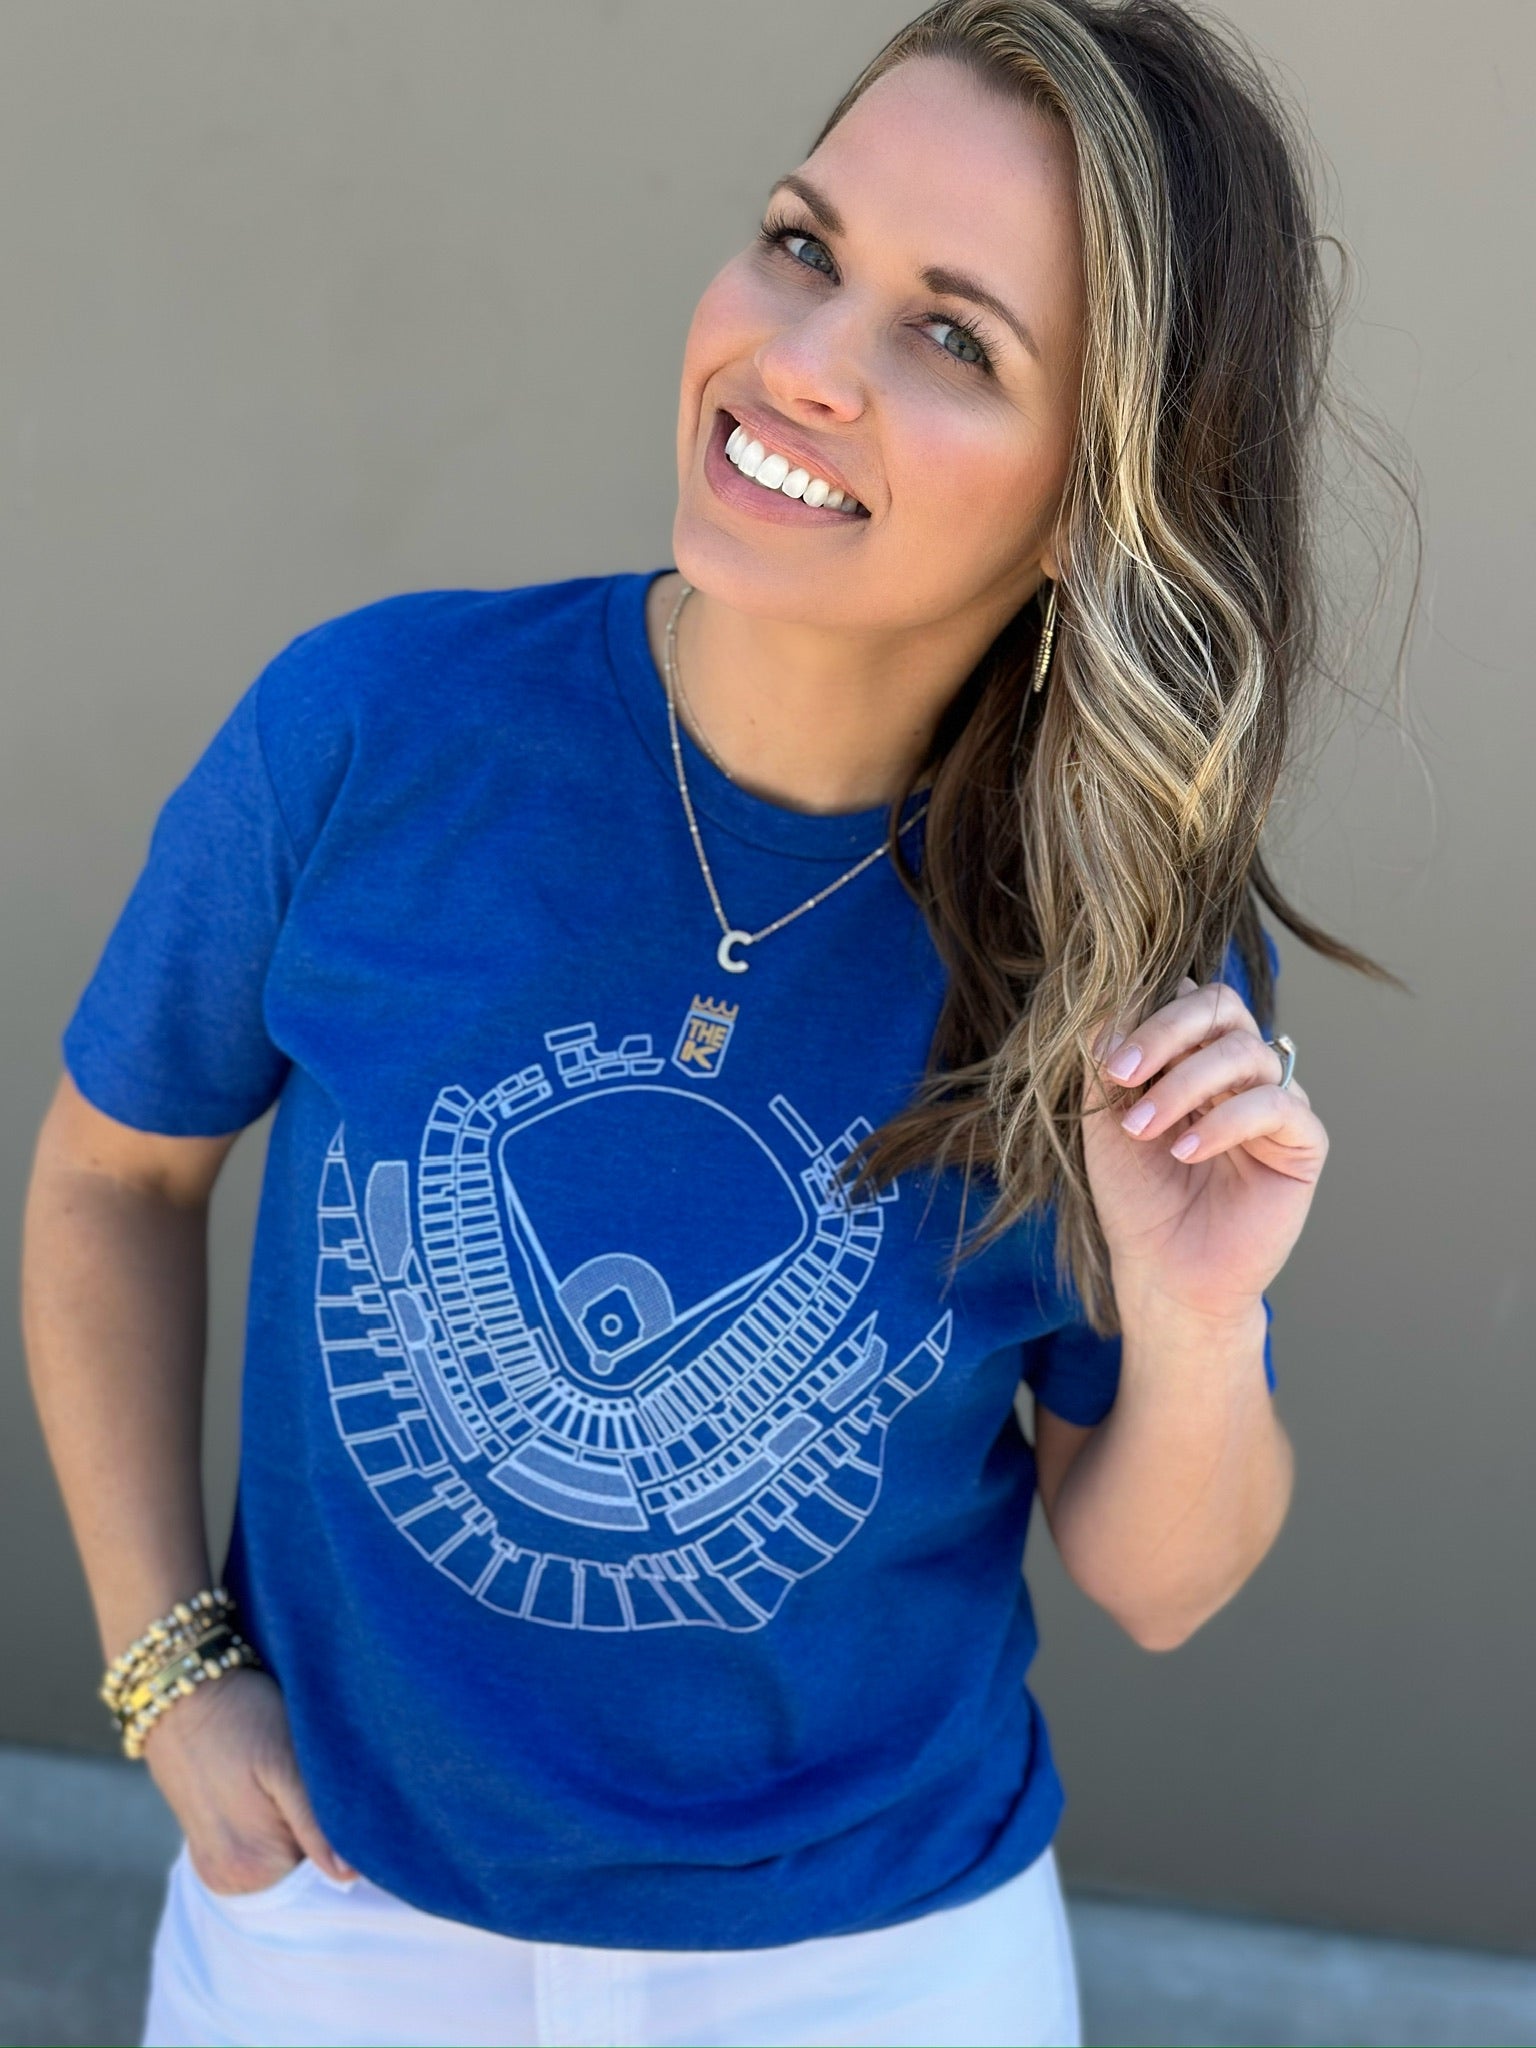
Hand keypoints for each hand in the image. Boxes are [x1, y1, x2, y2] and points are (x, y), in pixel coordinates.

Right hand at [141, 1664, 356, 1894]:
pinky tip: (284, 1796)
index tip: (369, 1818)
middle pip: (305, 1874)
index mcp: (252, 1868)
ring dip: (305, 1835)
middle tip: (343, 1793)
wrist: (182, 1693)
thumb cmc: (242, 1717)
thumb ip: (317, 1826)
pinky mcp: (209, 1847)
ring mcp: (215, 1867)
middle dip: (329, 1842)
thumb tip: (347, 1877)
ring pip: (286, 1861)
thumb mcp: (287, 1762)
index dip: (352, 1850)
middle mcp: (230, 1881)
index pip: (325, 1880)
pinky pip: (262, 1852)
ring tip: (307, 1790)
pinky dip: (281, 1830)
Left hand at [1084, 975, 1327, 1326]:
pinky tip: (1186, 1152)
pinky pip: (1278, 1105)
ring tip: (1142, 1129)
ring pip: (1246, 1053)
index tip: (1107, 1061)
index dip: (1149, 1014)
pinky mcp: (1303, 1143)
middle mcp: (1241, 1070)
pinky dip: (1226, 1121)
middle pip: (1222, 1009)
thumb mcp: (1106, 1119)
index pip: (1189, 999)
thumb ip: (1107, 1059)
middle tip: (1120, 1075)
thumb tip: (1108, 997)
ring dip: (1184, 1084)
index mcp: (1196, 1056)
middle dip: (1166, 1033)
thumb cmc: (1136, 1197)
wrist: (1164, 1273)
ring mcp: (1276, 1101)